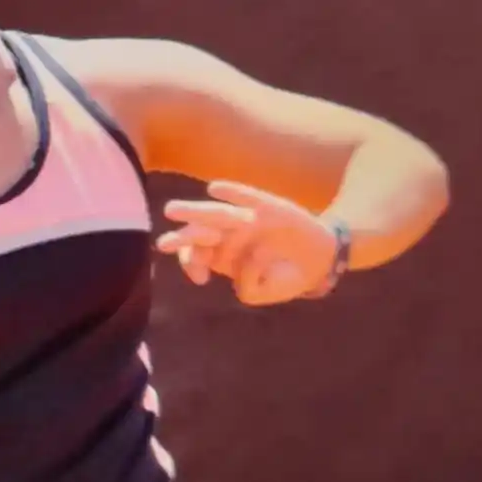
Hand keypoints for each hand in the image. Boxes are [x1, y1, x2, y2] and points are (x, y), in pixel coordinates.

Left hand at [155, 181, 338, 306]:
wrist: (318, 260)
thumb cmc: (282, 277)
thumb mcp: (262, 292)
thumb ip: (248, 288)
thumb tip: (241, 272)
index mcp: (219, 254)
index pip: (195, 254)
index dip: (192, 263)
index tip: (202, 278)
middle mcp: (226, 234)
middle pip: (197, 233)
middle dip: (181, 238)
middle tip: (164, 244)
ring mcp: (245, 218)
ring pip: (216, 214)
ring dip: (194, 211)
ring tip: (171, 211)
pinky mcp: (267, 206)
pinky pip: (247, 196)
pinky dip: (232, 191)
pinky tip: (215, 189)